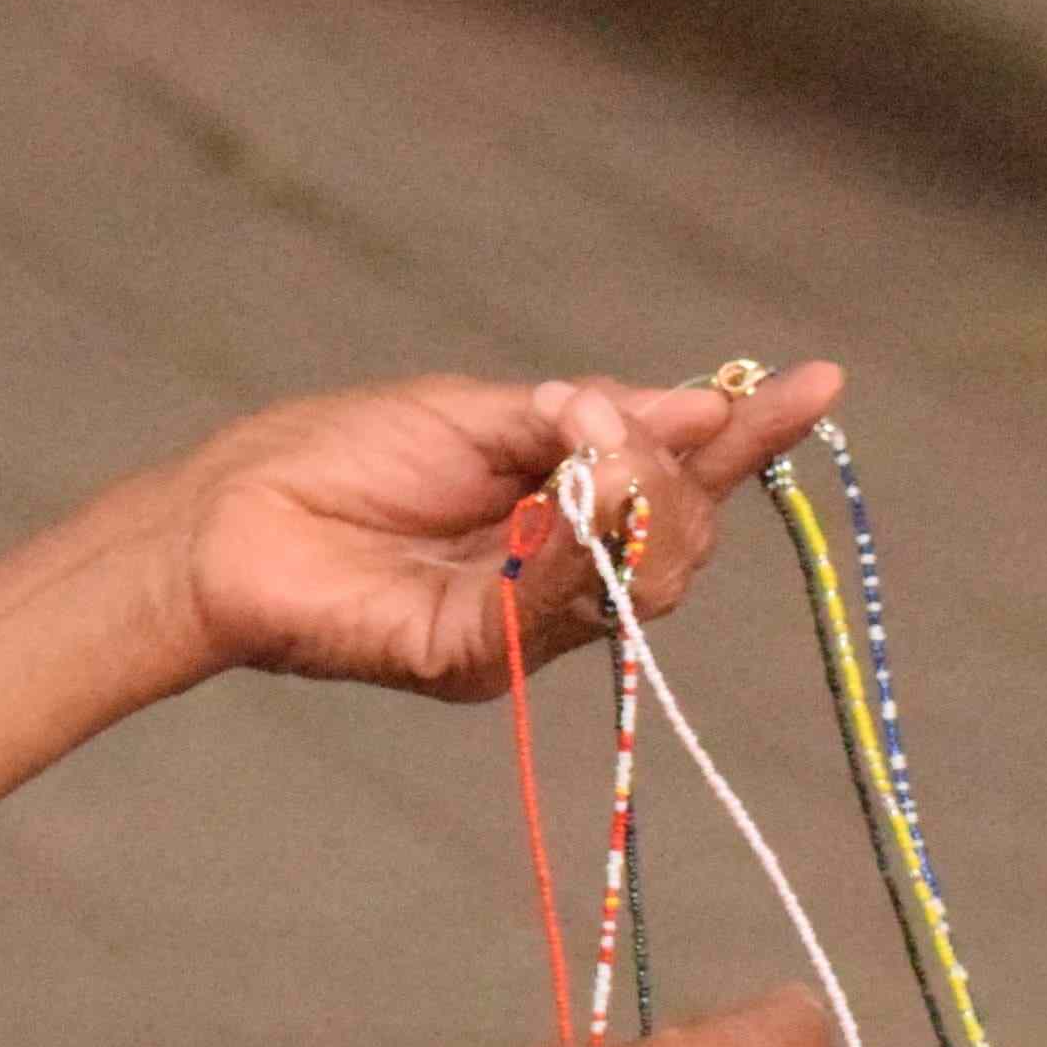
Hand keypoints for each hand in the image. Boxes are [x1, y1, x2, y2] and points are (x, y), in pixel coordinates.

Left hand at [181, 361, 846, 702]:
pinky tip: (560, 508)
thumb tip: (699, 404)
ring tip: (581, 449)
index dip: (748, 438)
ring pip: (643, 582)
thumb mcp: (478, 413)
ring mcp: (524, 625)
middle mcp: (559, 573)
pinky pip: (560, 614)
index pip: (678, 479)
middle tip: (613, 422)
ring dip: (632, 505)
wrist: (229, 514)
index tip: (818, 385)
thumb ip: (584, 418)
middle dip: (676, 470)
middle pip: (681, 539)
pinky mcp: (475, 661)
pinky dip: (578, 555)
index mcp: (562, 504)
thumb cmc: (336, 456)